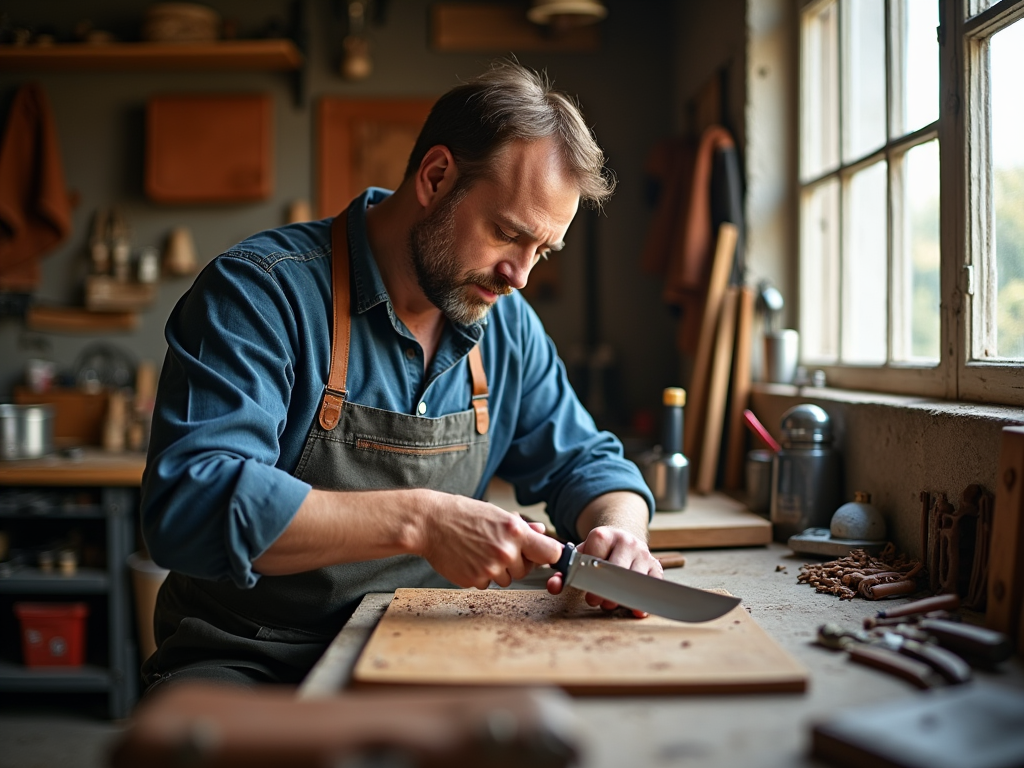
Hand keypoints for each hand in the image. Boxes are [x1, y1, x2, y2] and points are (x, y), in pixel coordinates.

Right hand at [419, 493, 562, 589]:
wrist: (429, 523)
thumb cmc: (462, 514)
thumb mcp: (495, 513)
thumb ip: (522, 527)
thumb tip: (541, 532)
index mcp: (515, 531)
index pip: (551, 553)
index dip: (548, 555)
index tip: (543, 555)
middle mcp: (506, 551)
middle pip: (527, 569)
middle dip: (516, 562)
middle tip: (495, 546)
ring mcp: (490, 568)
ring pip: (507, 579)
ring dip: (498, 570)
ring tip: (479, 551)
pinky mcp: (475, 580)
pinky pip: (487, 584)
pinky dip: (480, 575)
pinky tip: (469, 559)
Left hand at [546, 526, 662, 616]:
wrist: (622, 539)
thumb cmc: (599, 552)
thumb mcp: (581, 555)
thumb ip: (564, 570)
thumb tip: (554, 585)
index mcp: (605, 534)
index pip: (596, 554)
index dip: (588, 573)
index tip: (583, 585)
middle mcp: (627, 541)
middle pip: (616, 569)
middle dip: (603, 589)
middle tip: (594, 600)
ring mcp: (643, 553)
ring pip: (634, 579)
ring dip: (620, 597)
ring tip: (609, 604)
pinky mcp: (655, 566)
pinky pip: (652, 585)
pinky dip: (644, 600)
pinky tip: (635, 610)